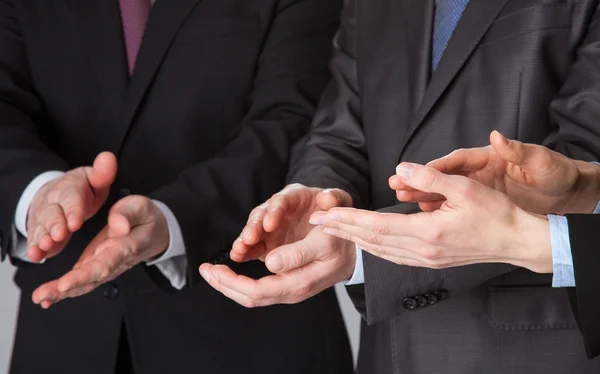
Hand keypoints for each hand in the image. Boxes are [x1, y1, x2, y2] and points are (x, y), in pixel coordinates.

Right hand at [26, 152, 117, 262]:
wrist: (58, 193)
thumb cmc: (81, 189)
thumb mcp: (93, 179)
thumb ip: (102, 172)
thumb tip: (108, 157)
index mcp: (69, 189)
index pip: (71, 198)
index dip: (72, 210)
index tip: (75, 222)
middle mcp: (53, 203)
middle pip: (52, 214)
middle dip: (55, 225)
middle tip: (59, 235)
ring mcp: (44, 218)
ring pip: (42, 228)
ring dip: (43, 237)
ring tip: (46, 245)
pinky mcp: (40, 231)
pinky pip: (35, 239)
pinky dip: (35, 248)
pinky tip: (35, 255)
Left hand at [32, 195, 169, 307]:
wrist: (157, 232)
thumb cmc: (147, 218)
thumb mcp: (141, 207)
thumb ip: (128, 213)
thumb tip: (117, 225)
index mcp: (125, 247)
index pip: (105, 264)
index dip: (85, 275)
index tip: (66, 283)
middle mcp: (114, 261)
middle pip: (91, 279)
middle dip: (66, 288)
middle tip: (43, 295)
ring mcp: (106, 265)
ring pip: (84, 283)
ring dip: (61, 292)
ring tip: (41, 298)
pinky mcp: (97, 264)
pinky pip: (82, 280)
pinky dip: (64, 290)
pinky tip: (48, 296)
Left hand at [199, 226, 355, 306]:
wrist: (357, 247)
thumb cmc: (341, 243)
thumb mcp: (324, 244)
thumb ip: (296, 254)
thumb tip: (268, 264)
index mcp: (296, 284)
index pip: (255, 292)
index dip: (230, 283)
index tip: (212, 269)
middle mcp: (288, 285)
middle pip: (248, 295)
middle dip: (223, 283)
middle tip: (204, 270)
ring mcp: (286, 280)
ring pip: (252, 288)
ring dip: (232, 277)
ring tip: (216, 265)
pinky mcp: (286, 270)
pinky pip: (261, 275)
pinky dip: (245, 267)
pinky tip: (238, 257)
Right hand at [230, 184, 351, 263]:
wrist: (337, 233)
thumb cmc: (336, 213)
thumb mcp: (339, 203)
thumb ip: (333, 199)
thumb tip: (325, 198)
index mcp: (295, 196)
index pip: (282, 200)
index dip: (274, 211)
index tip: (270, 225)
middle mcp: (278, 210)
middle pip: (261, 215)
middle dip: (253, 227)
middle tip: (248, 239)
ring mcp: (270, 227)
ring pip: (254, 231)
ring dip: (245, 241)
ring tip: (239, 251)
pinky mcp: (267, 244)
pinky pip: (253, 248)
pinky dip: (245, 252)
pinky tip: (237, 257)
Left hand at [314, 163, 552, 273]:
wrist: (517, 241)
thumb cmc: (495, 213)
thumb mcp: (464, 187)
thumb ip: (429, 178)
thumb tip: (399, 170)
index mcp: (428, 232)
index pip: (376, 225)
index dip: (348, 219)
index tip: (325, 214)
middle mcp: (422, 251)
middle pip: (372, 240)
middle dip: (342, 230)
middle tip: (318, 222)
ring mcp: (426, 259)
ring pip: (380, 251)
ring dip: (355, 240)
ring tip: (335, 231)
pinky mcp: (431, 261)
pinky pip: (394, 256)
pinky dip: (374, 248)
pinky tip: (366, 243)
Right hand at [391, 130, 599, 214]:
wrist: (566, 196)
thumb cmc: (555, 175)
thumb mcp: (539, 161)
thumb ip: (517, 150)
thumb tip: (498, 136)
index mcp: (490, 157)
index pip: (457, 159)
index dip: (436, 166)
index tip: (415, 171)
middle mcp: (479, 172)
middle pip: (442, 175)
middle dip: (419, 180)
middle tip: (397, 183)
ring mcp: (477, 189)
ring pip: (442, 192)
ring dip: (421, 194)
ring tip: (402, 197)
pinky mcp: (478, 204)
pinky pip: (451, 207)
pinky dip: (435, 209)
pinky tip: (420, 213)